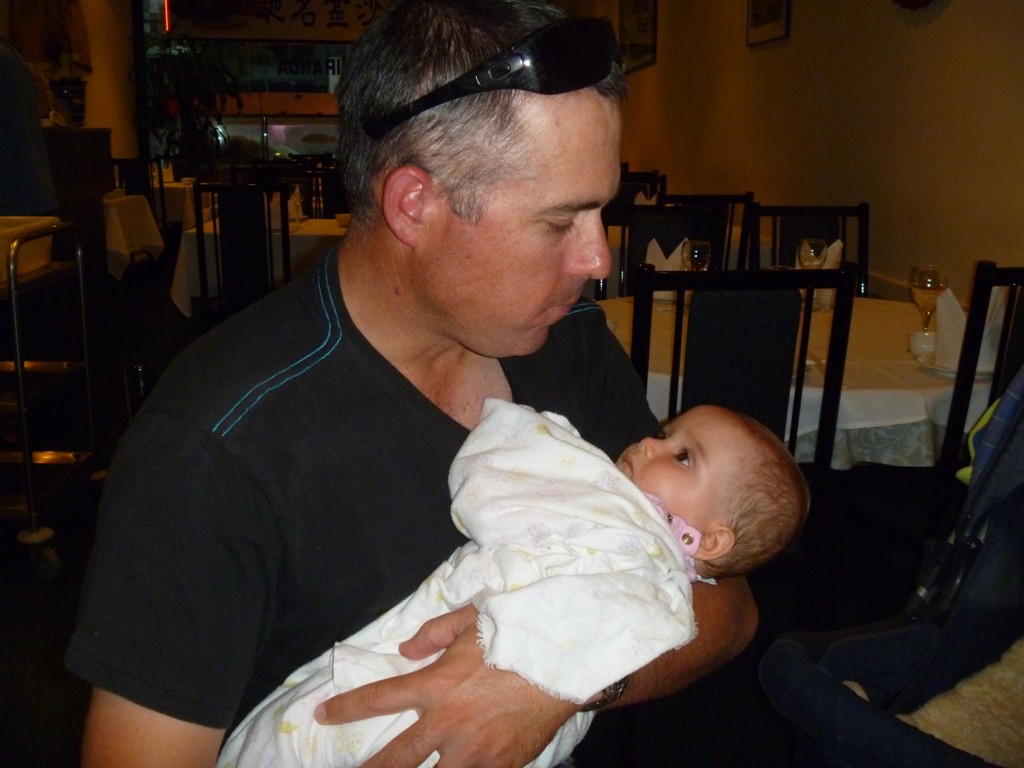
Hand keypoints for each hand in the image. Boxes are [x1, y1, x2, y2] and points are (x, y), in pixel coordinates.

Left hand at [315, 607, 577, 767]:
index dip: (346, 708)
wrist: (565, 665)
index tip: (324, 714)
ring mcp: (474, 751)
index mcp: (437, 685)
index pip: (379, 698)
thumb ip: (435, 633)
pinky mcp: (500, 766)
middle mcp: (449, 723)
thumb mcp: (473, 619)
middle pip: (396, 759)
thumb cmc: (518, 636)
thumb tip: (406, 649)